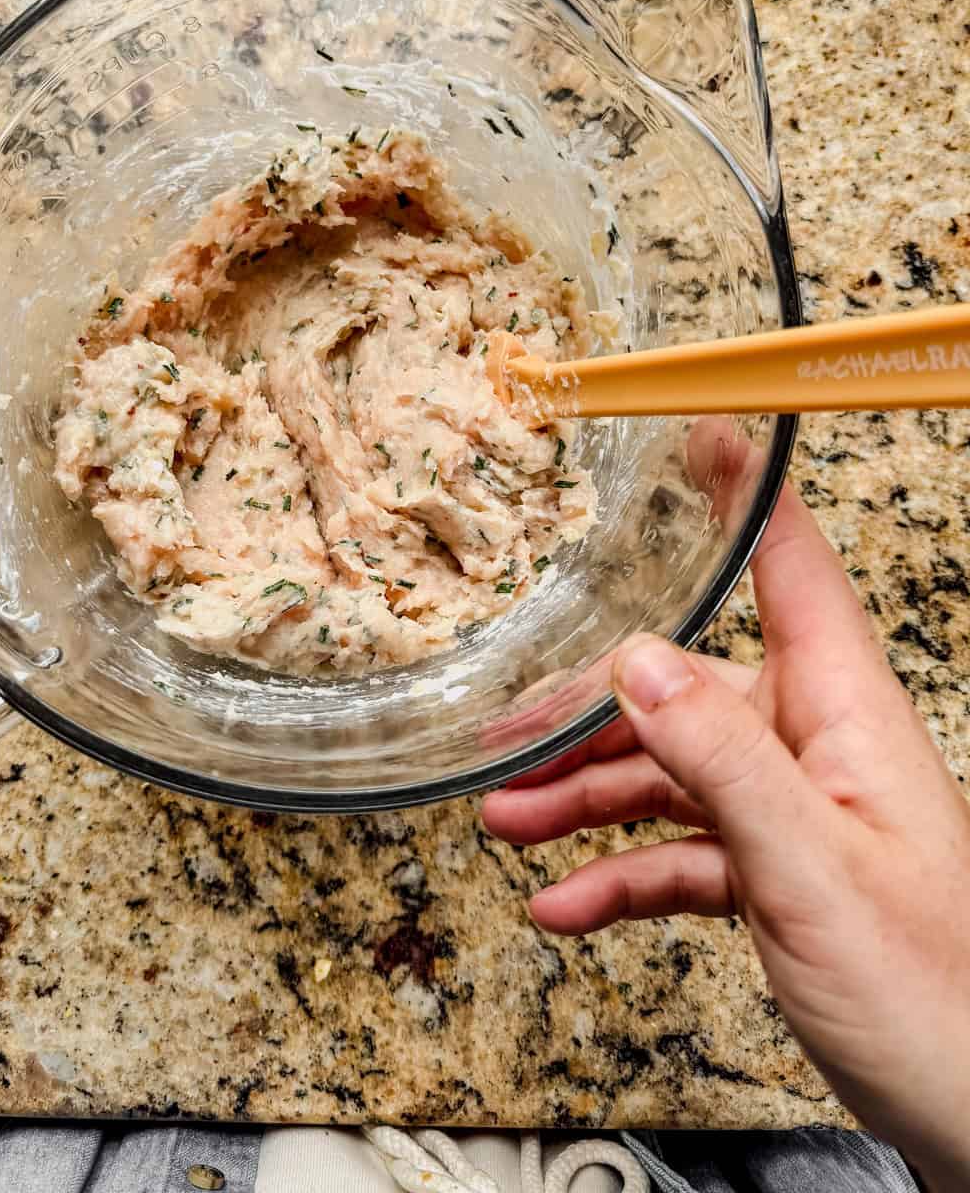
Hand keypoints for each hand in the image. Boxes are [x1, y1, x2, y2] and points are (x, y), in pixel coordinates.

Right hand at [482, 422, 969, 1190]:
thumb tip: (639, 661)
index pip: (793, 569)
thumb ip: (721, 759)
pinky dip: (618, 873)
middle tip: (508, 724)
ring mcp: (797, 812)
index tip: (701, 436)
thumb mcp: (811, 869)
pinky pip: (681, 853)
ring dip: (586, 798)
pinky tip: (566, 901)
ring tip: (508, 819)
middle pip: (690, 686)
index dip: (748, 497)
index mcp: (844, 713)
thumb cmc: (941, 1000)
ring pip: (672, 773)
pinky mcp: (780, 876)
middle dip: (592, 708)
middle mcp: (817, 746)